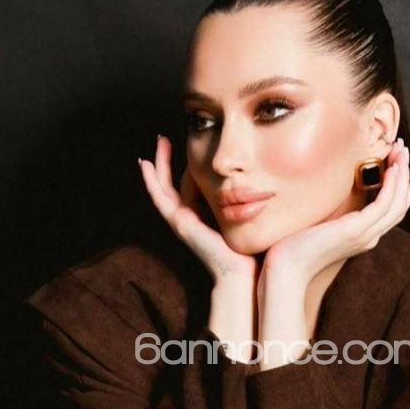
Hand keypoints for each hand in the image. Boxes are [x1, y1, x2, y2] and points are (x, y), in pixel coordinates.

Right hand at [138, 136, 257, 284]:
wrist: (241, 271)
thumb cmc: (248, 249)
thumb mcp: (245, 218)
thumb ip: (246, 203)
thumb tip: (263, 184)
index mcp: (202, 217)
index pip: (190, 186)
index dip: (185, 166)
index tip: (189, 146)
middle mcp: (188, 218)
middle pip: (172, 184)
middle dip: (167, 161)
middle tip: (164, 138)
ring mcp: (181, 221)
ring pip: (163, 188)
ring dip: (159, 164)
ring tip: (159, 141)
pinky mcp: (179, 223)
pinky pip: (160, 198)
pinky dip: (151, 181)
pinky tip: (146, 164)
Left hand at [261, 138, 409, 287]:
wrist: (287, 267)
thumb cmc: (296, 247)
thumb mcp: (319, 226)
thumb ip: (332, 214)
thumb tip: (331, 194)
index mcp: (362, 237)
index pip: (391, 213)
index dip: (405, 192)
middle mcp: (368, 237)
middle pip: (399, 206)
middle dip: (406, 177)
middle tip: (406, 151)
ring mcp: (365, 235)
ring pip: (396, 204)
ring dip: (402, 175)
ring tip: (402, 151)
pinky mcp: (356, 230)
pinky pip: (383, 205)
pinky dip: (392, 185)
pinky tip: (393, 168)